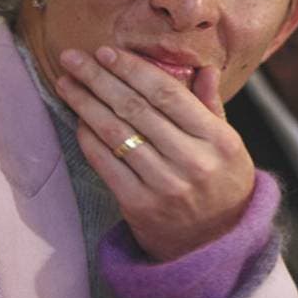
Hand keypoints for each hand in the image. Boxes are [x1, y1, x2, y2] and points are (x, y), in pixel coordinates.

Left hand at [54, 45, 254, 261]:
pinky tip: (78, 118)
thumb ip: (212, 106)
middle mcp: (193, 161)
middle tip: (73, 58)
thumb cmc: (222, 184)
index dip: (134, 70)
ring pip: (117, 133)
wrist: (215, 244)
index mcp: (219, 140)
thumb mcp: (230, 145)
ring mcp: (165, 185)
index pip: (169, 94)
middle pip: (137, 109)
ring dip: (86, 104)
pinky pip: (106, 163)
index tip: (107, 52)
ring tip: (67, 83)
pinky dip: (89, 138)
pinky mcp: (140, 206)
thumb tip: (204, 69)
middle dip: (100, 79)